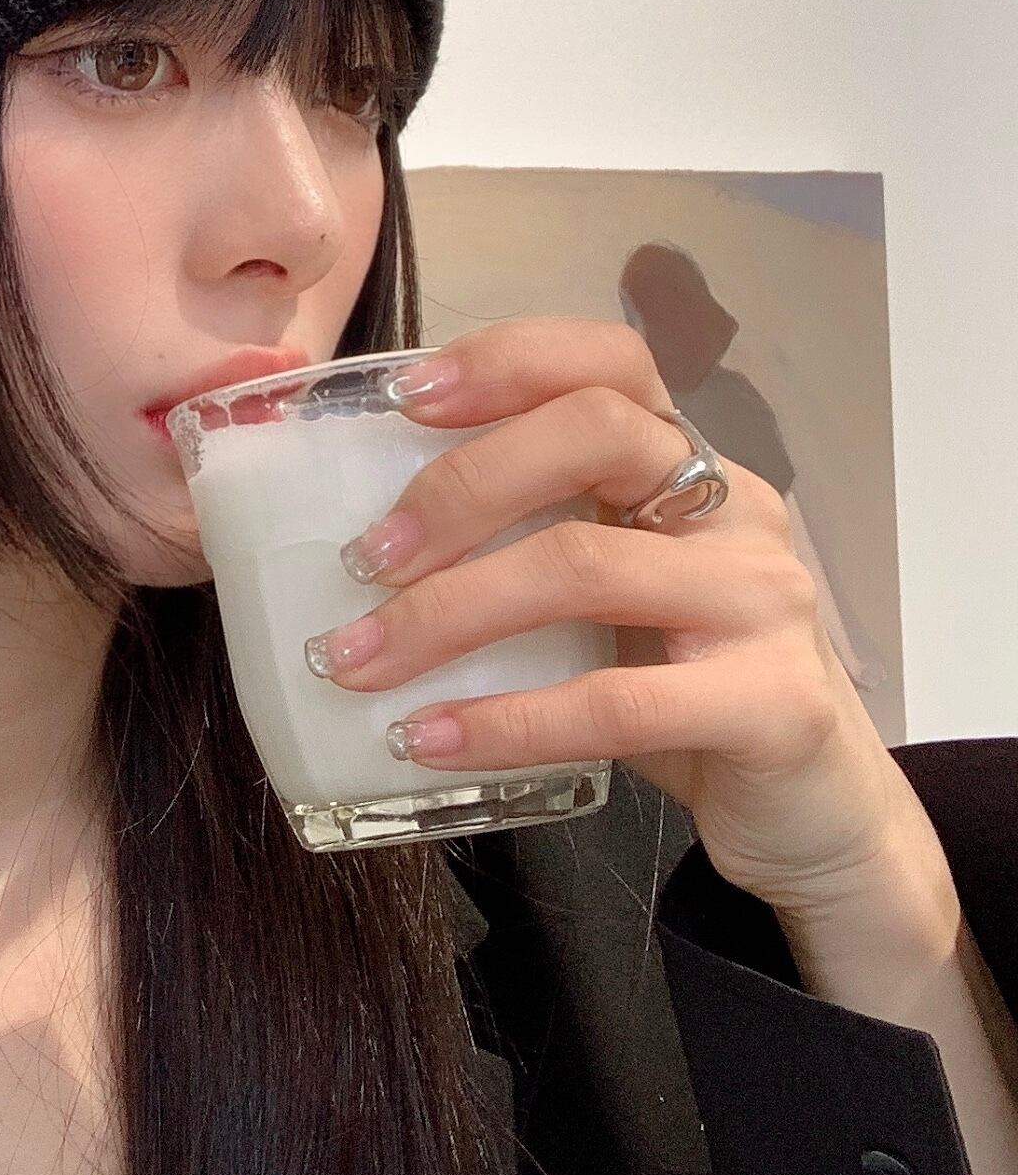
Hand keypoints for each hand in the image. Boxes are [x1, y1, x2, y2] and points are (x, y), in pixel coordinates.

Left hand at [306, 315, 944, 927]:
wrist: (818, 815)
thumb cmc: (681, 684)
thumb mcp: (607, 591)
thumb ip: (526, 538)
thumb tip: (361, 527)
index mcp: (686, 463)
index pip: (607, 361)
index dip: (504, 360)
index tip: (401, 396)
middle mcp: (734, 509)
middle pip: (592, 434)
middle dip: (458, 487)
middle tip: (362, 559)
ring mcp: (763, 600)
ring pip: (583, 565)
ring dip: (446, 613)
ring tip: (356, 660)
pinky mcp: (774, 705)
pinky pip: (614, 701)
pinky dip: (504, 719)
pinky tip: (427, 737)